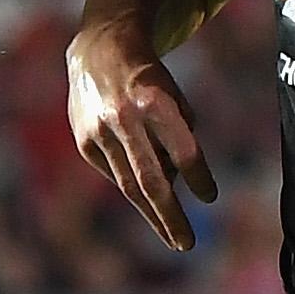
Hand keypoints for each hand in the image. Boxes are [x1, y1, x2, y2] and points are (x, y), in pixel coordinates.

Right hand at [68, 29, 216, 252]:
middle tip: (187, 243)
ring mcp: (99, 132)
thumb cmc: (148, 77)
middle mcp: (123, 118)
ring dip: (153, 214)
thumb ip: (178, 137)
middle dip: (170, 215)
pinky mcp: (84, 141)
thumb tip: (175, 185)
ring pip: (128, 184)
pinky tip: (146, 195)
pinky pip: (114, 173)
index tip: (210, 198)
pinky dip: (132, 185)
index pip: (183, 150)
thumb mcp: (173, 96)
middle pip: (151, 179)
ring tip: (173, 236)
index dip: (198, 178)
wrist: (98, 51)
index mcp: (153, 101)